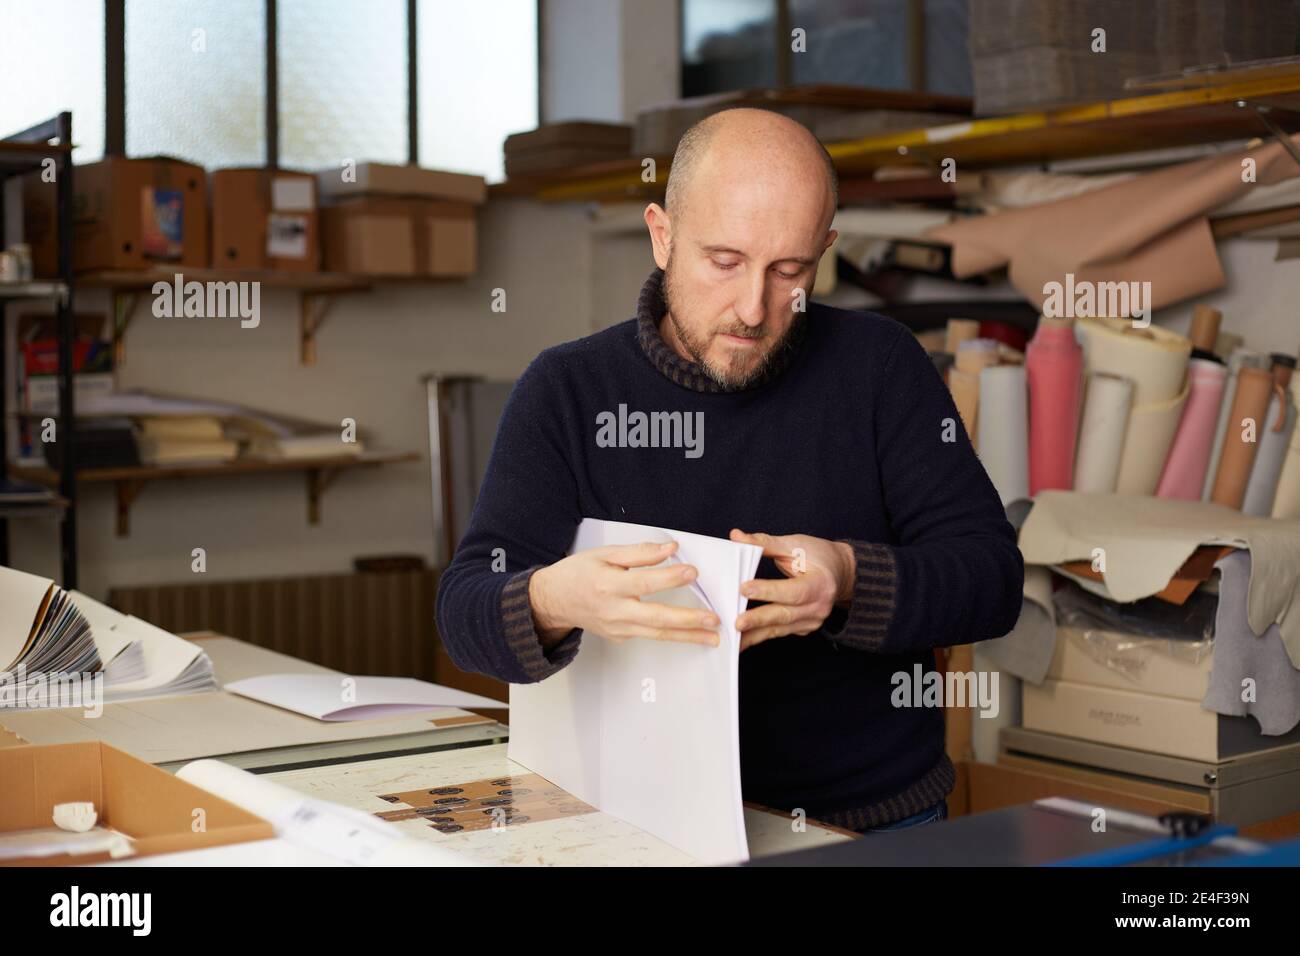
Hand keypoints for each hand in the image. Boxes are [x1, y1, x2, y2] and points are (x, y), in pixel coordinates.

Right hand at [529, 541, 720, 647]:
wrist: (553, 600)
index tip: (693, 572)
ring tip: (712, 637)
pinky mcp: (620, 637)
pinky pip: (648, 635)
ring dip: (687, 636)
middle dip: (688, 620)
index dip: (671, 577)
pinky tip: (690, 634)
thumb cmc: (578, 573)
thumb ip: (639, 553)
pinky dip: (670, 634)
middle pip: (656, 618)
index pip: (645, 582)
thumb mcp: (604, 554)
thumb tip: (670, 549)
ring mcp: (617, 628)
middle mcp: (614, 611)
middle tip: (713, 619)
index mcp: (609, 585)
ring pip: (657, 634)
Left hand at [729, 529, 855, 651]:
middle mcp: (818, 607)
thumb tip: (737, 537)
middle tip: (737, 622)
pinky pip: (779, 632)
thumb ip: (765, 543)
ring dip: (755, 635)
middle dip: (759, 619)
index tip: (744, 588)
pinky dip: (760, 635)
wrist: (841, 573)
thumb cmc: (819, 556)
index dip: (768, 591)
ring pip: (779, 629)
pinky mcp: (803, 628)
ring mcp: (812, 621)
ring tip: (734, 638)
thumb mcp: (795, 545)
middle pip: (785, 615)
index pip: (793, 591)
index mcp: (820, 584)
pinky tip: (742, 639)